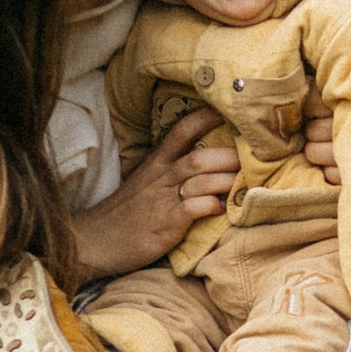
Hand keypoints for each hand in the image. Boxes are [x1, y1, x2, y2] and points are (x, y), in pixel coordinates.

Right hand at [71, 108, 237, 278]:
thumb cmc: (127, 214)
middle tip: (257, 158)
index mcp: (157, 163)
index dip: (205, 117)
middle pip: (199, 156)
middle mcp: (161, 177)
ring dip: (227, 178)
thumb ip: (173, 171)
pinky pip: (192, 208)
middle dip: (230, 155)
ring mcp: (162, 200)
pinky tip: (222, 208)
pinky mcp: (164, 224)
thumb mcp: (146, 184)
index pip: (181, 131)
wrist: (93, 242)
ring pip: (200, 177)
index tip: (230, 110)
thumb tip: (210, 162)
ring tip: (248, 182)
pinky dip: (210, 205)